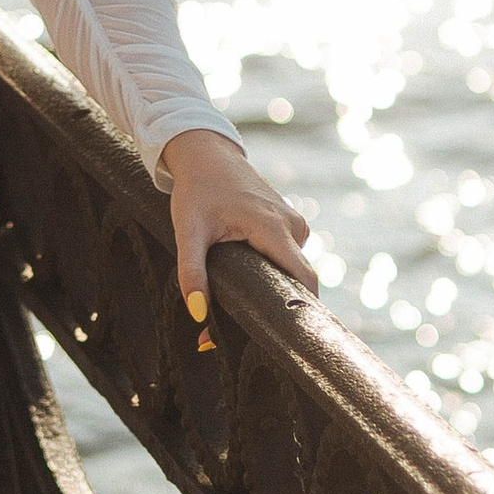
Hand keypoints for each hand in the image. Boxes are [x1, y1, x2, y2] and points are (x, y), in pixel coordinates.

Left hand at [162, 129, 316, 328]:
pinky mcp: (289, 223)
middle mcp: (293, 227)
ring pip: (293, 269)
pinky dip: (273, 271)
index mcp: (275, 228)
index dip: (301, 310)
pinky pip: (288, 256)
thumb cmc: (197, 190)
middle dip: (279, 307)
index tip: (287, 338)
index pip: (305, 279)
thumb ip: (191, 271)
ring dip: (274, 289)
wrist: (206, 155)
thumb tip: (198, 314)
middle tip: (249, 333)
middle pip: (299, 279)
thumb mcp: (188, 231)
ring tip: (245, 306)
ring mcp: (294, 224)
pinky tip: (250, 278)